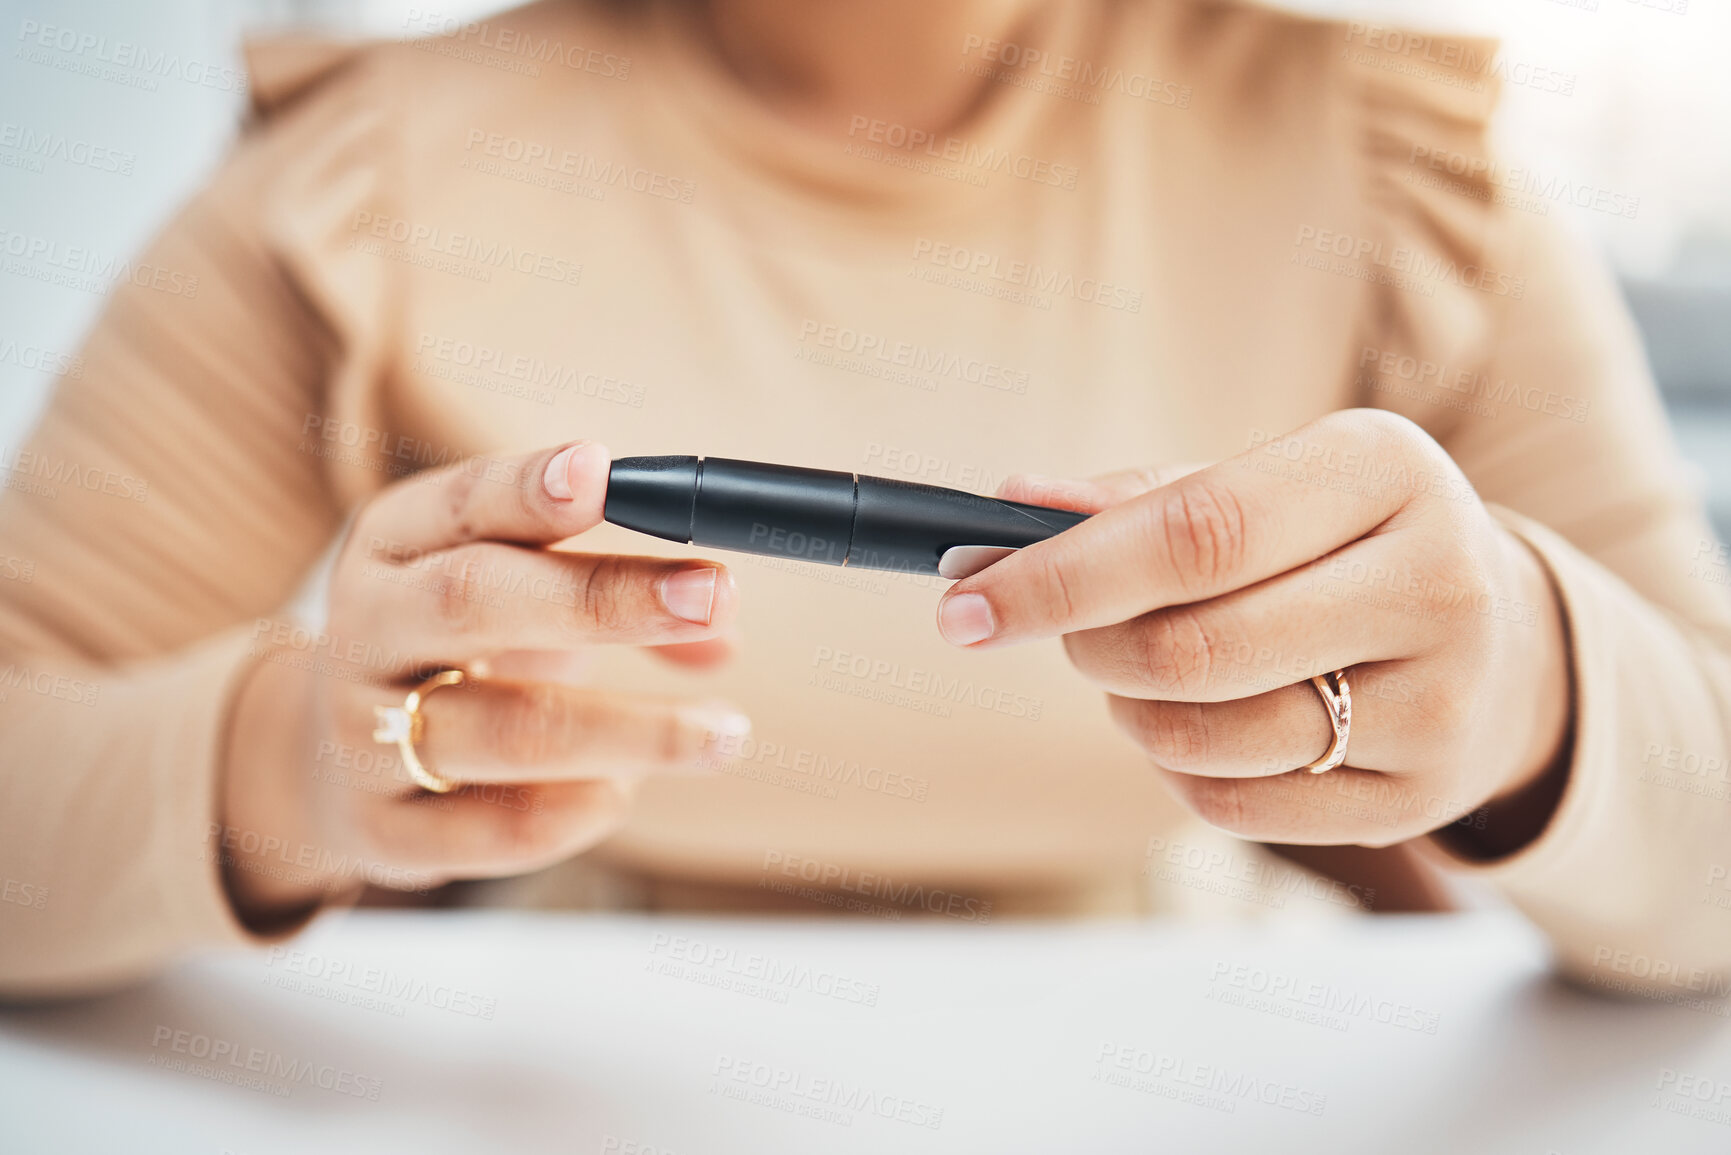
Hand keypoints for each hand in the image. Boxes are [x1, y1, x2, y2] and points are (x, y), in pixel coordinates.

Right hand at [218, 442, 746, 922]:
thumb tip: (722, 629)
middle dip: (604, 597)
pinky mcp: (387, 832)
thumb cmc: (469, 648)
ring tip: (724, 731)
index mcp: (396, 544)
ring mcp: (364, 735)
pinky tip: (625, 789)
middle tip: (714, 595)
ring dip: (635, 730)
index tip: (603, 469)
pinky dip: (584, 808)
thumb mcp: (523, 587)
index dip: (529, 488)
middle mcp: (368, 629)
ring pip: (508, 728)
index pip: (460, 502)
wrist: (345, 762)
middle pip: (473, 601)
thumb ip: (622, 584)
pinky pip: (503, 829)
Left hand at [935, 410, 1571, 847]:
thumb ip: (1136, 500)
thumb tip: (1007, 508)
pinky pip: (1236, 806)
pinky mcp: (1421, 797)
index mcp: (1386, 469)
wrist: (1500, 636)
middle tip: (1066, 636)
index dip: (1063, 576)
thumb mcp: (1265, 484)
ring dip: (1132, 711)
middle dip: (1089, 647)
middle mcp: (1437, 581)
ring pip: (1208, 737)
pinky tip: (1200, 723)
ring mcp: (1441, 701)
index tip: (963, 601)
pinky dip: (1178, 769)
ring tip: (1144, 673)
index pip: (1198, 532)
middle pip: (1195, 647)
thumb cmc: (1339, 544)